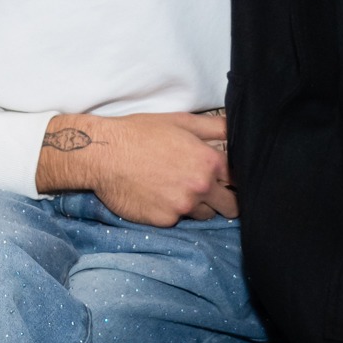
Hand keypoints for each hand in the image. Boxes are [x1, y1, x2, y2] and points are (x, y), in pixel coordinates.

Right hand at [38, 111, 233, 225]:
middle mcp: (201, 187)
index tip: (226, 182)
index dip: (234, 181)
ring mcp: (183, 207)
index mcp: (210, 161)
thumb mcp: (181, 121)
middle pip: (230, 207)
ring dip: (196, 207)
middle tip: (208, 193)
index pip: (239, 181)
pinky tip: (156, 197)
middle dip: (223, 201)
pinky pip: (177, 221)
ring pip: (204, 215)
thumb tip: (239, 129)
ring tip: (175, 191)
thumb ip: (216, 127)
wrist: (103, 153)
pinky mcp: (165, 221)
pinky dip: (170, 212)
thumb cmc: (140, 133)